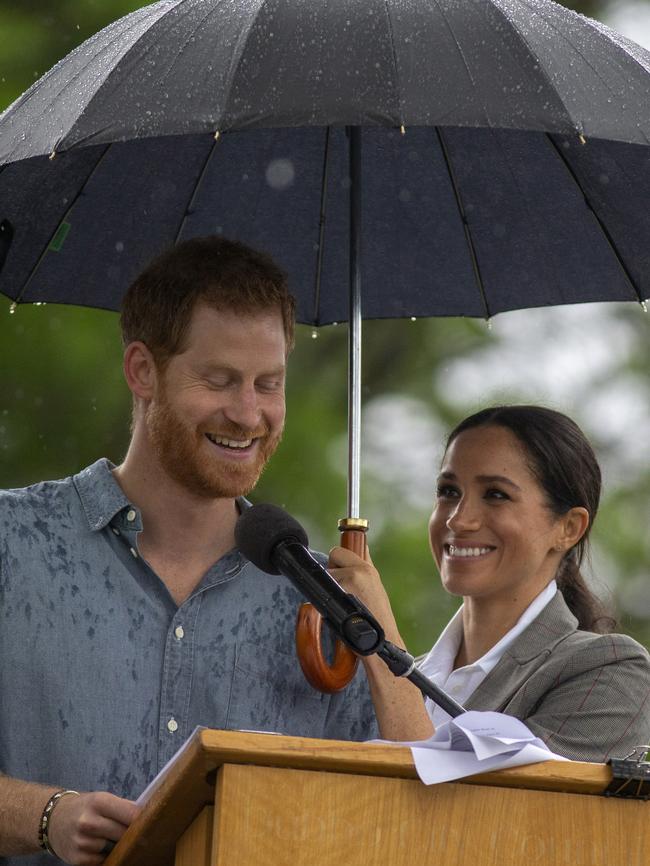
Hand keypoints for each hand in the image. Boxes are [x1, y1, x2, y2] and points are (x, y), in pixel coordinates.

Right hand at [47, 791, 138, 865]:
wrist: (53, 820)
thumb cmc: (84, 808)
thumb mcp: (102, 799)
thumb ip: (123, 808)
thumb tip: (147, 815)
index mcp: (99, 802)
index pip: (131, 813)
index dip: (143, 819)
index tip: (153, 822)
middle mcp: (89, 822)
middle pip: (125, 833)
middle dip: (133, 834)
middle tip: (142, 834)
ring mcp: (83, 843)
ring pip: (115, 848)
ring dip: (119, 846)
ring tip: (116, 839)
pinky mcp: (78, 860)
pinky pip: (103, 861)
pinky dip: (107, 856)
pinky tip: (103, 848)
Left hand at [329, 546, 433, 740]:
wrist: (381, 643)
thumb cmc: (376, 619)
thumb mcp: (375, 587)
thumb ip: (366, 568)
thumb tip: (361, 548)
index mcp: (368, 568)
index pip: (341, 549)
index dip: (338, 560)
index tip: (339, 569)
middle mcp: (359, 571)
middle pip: (332, 556)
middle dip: (332, 570)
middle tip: (340, 589)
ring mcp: (348, 582)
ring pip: (325, 574)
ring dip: (328, 586)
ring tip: (341, 604)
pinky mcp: (338, 596)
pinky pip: (320, 589)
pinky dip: (323, 598)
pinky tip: (334, 609)